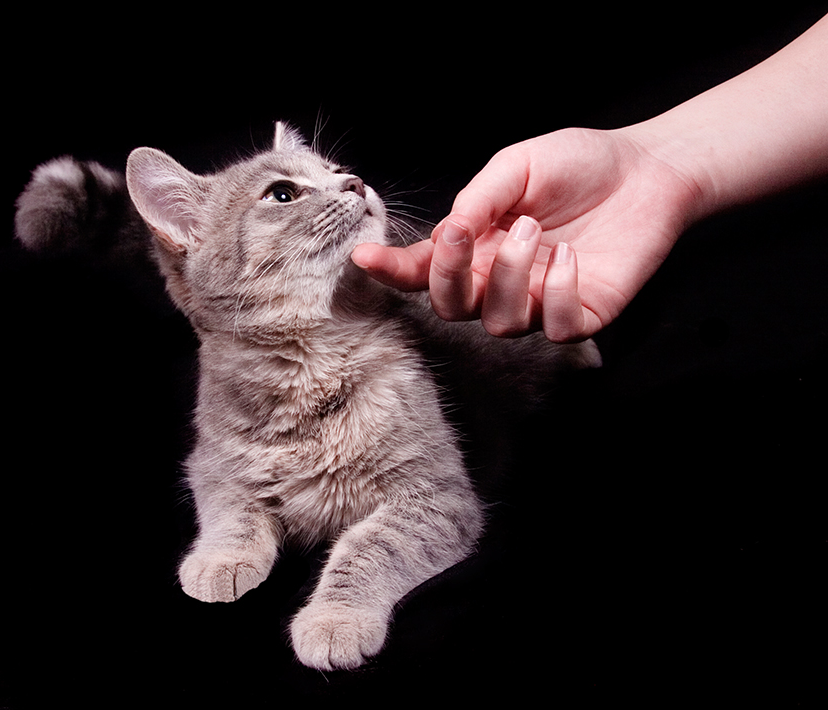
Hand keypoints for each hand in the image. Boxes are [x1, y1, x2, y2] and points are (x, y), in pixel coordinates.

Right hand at [352, 127, 696, 341]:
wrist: (648, 168)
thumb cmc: (579, 164)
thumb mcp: (517, 165)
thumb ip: (477, 197)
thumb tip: (445, 230)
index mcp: (476, 246)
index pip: (423, 270)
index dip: (390, 269)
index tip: (363, 257)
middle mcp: (500, 280)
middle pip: (450, 306)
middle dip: (448, 274)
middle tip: (464, 233)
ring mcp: (540, 302)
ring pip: (498, 322)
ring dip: (506, 276)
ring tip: (531, 229)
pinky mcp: (583, 314)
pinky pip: (556, 328)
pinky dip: (557, 294)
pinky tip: (569, 256)